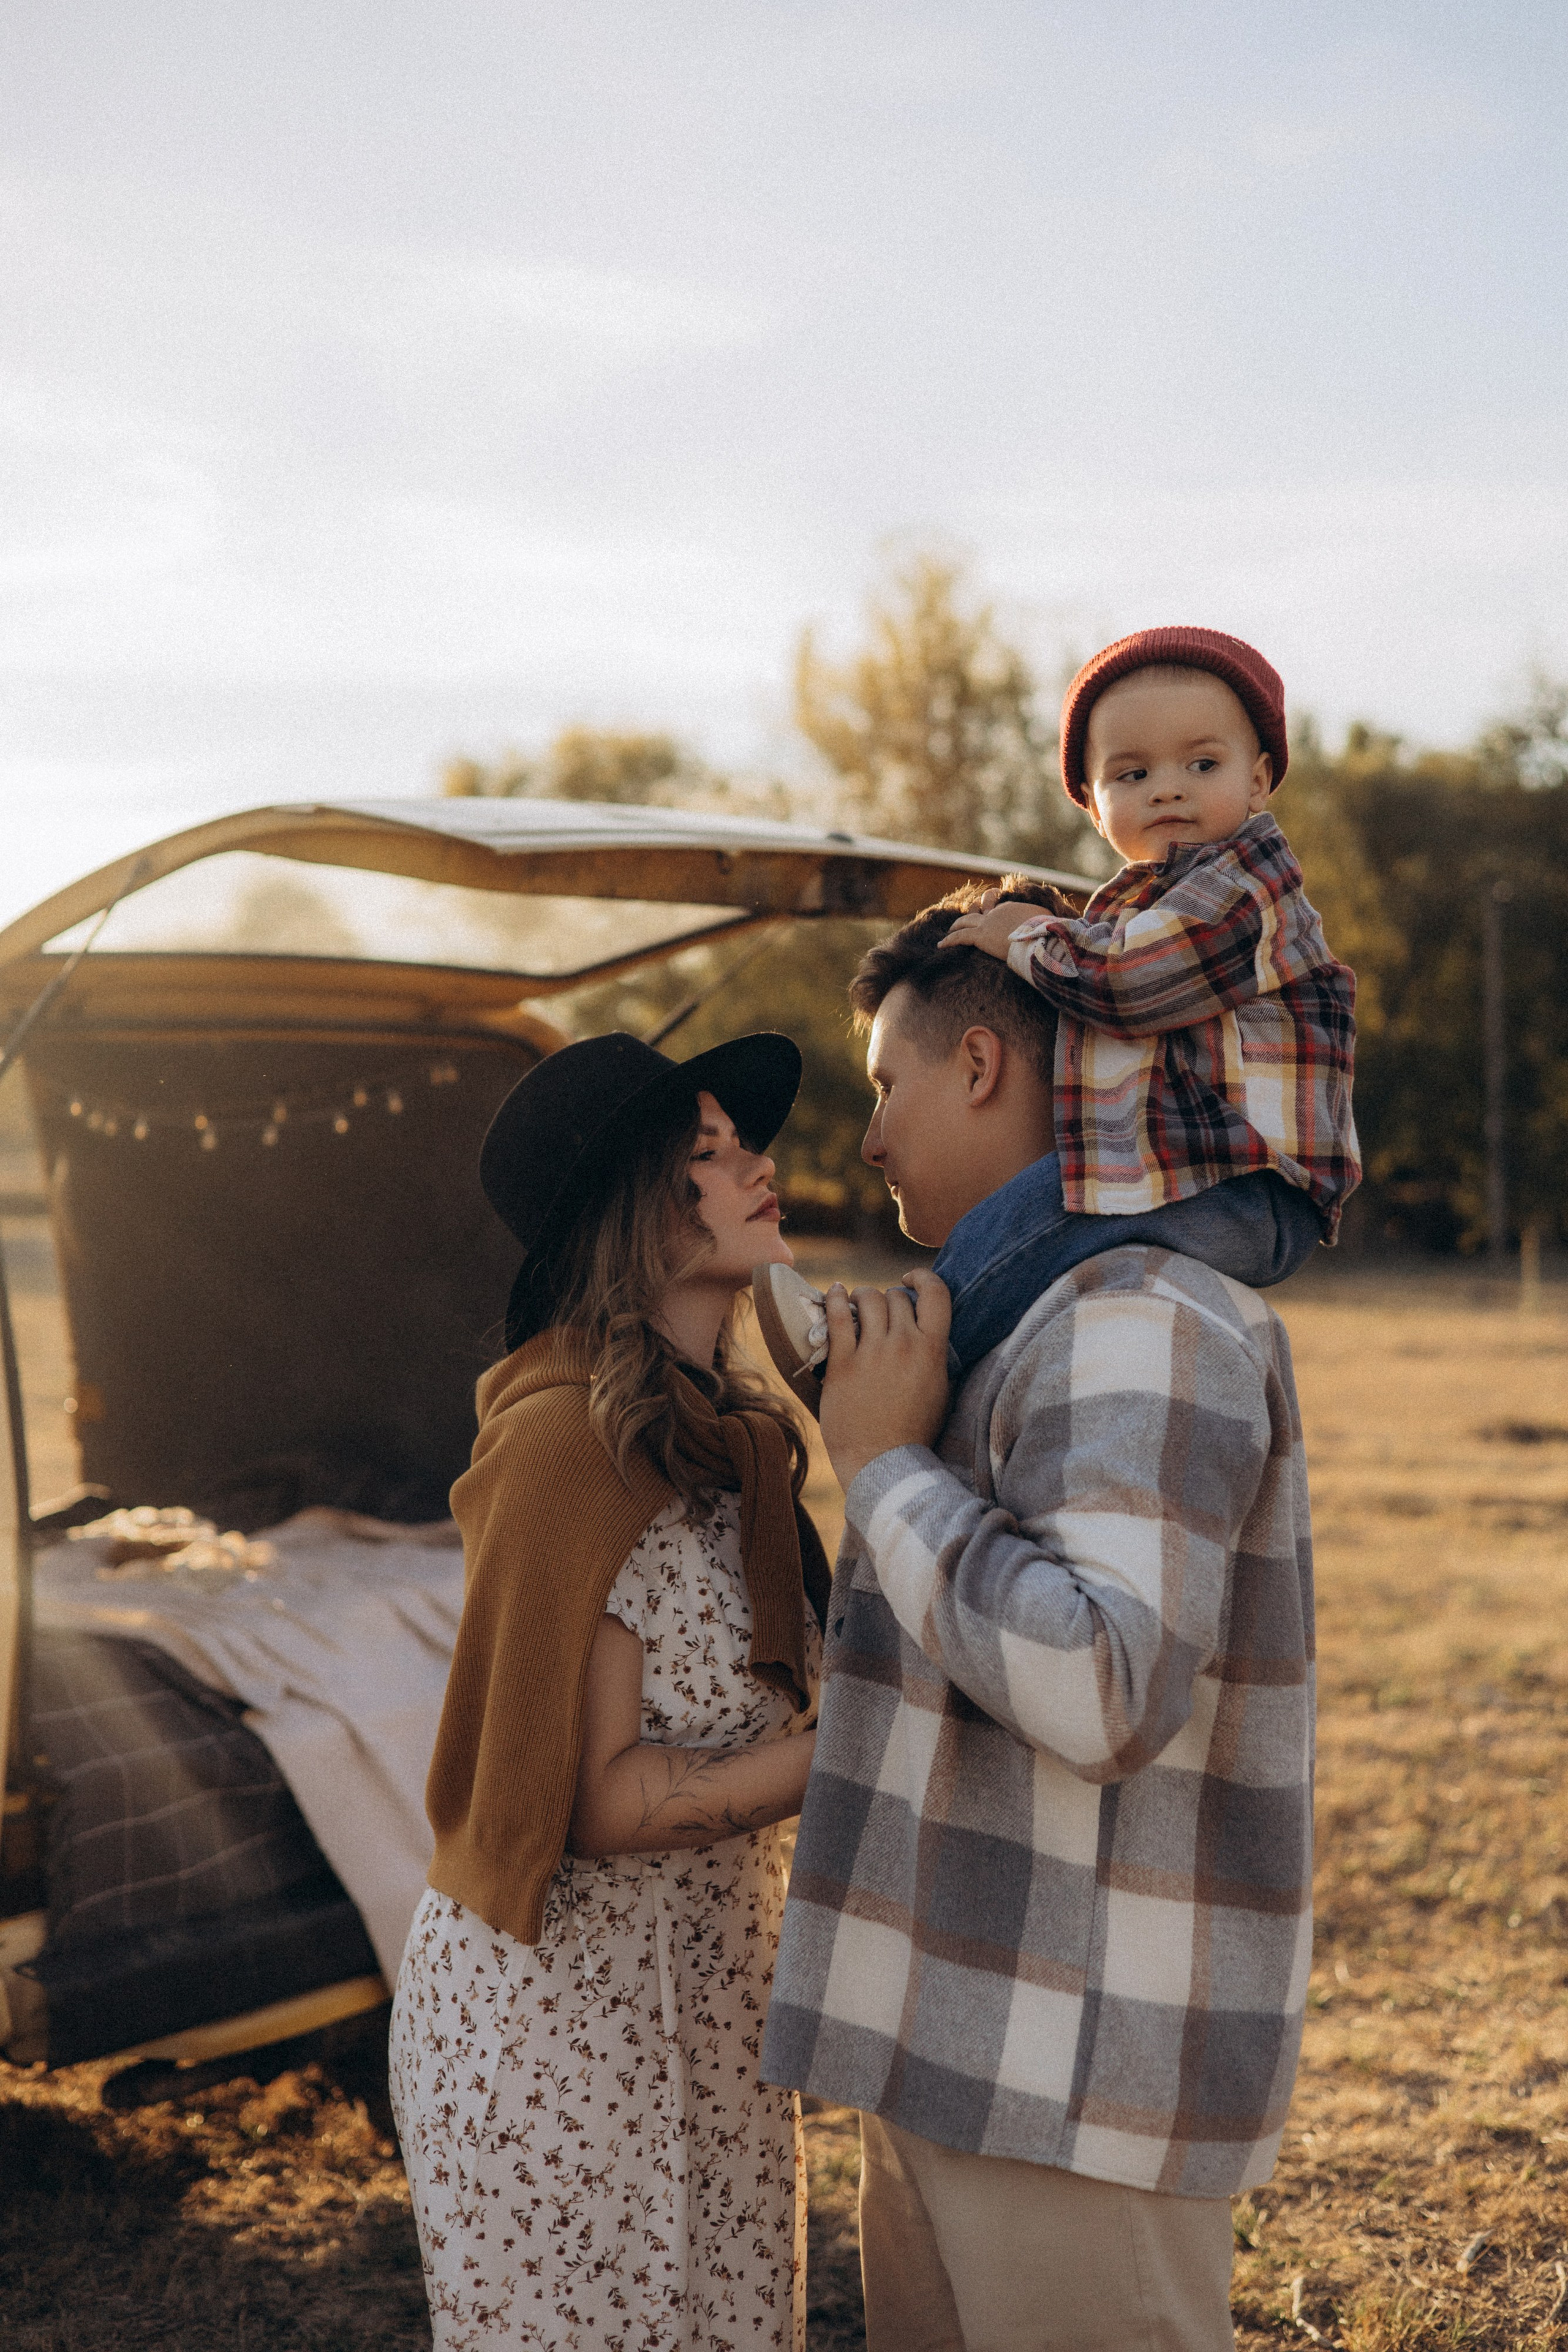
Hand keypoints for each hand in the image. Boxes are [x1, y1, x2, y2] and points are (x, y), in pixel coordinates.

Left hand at [818, 1269, 951, 1493]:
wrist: (882, 1462)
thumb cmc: (913, 1432)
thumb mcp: (939, 1389)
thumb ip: (932, 1355)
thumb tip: (923, 1329)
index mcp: (933, 1350)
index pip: (936, 1292)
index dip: (923, 1277)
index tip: (909, 1280)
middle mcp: (905, 1344)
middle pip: (896, 1297)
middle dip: (887, 1299)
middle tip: (878, 1312)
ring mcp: (873, 1352)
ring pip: (869, 1299)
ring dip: (862, 1297)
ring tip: (856, 1305)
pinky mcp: (843, 1363)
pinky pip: (839, 1317)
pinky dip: (836, 1298)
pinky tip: (835, 1293)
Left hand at [940, 893, 1041, 962]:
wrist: (1037, 936)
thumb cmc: (1045, 930)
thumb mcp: (1045, 919)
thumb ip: (1041, 919)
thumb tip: (1046, 923)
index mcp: (1011, 908)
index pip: (998, 907)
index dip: (993, 911)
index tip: (992, 917)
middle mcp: (996, 912)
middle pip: (978, 909)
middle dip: (971, 912)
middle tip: (965, 919)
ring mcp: (987, 923)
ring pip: (965, 921)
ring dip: (955, 926)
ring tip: (949, 931)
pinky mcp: (980, 936)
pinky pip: (959, 937)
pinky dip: (949, 940)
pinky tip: (940, 945)